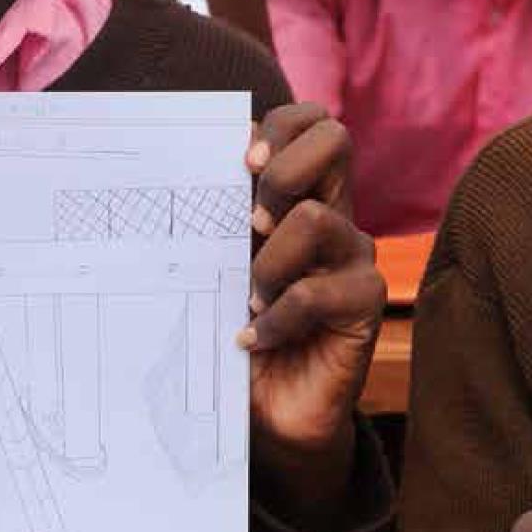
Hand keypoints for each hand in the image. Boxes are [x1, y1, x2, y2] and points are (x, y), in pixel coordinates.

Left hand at [240, 106, 382, 513]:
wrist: (268, 410)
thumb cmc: (236, 328)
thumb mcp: (217, 267)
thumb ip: (212, 221)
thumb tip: (168, 173)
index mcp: (299, 195)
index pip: (310, 121)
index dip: (280, 125)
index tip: (242, 162)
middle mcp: (333, 215)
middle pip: (335, 138)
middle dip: (280, 172)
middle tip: (249, 225)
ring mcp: (353, 258)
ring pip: (314, 218)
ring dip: (266, 263)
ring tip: (249, 301)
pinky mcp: (364, 304)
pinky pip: (314, 292)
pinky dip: (275, 319)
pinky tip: (254, 341)